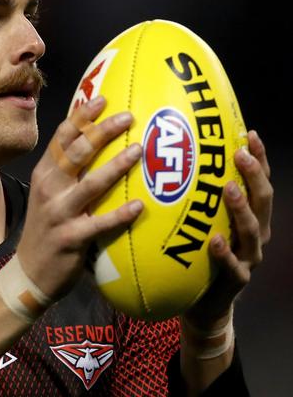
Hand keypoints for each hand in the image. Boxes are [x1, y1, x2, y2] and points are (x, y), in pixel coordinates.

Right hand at [16, 96, 143, 299]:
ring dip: (115, 166)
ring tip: (139, 150)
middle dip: (101, 132)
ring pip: (89, 184)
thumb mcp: (48, 193)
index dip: (81, 117)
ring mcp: (58, 213)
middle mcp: (49, 188)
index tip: (103, 98)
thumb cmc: (47, 227)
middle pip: (76, 153)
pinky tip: (139, 206)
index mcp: (44, 174)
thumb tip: (96, 142)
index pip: (61, 138)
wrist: (30, 271)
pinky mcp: (70, 238)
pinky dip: (119, 214)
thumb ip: (67, 170)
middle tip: (127, 117)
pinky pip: (99, 224)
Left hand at [184, 130, 272, 328]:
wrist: (202, 303)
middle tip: (239, 154)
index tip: (248, 133)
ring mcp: (248, 258)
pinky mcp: (236, 280)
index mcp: (250, 216)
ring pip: (252, 230)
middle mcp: (255, 234)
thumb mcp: (201, 222)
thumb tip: (174, 158)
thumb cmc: (199, 253)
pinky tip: (215, 240)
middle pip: (263, 200)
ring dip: (241, 208)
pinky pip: (232, 266)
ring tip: (229, 189)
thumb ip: (198, 197)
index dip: (258, 159)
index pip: (259, 182)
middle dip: (253, 175)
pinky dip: (224, 253)